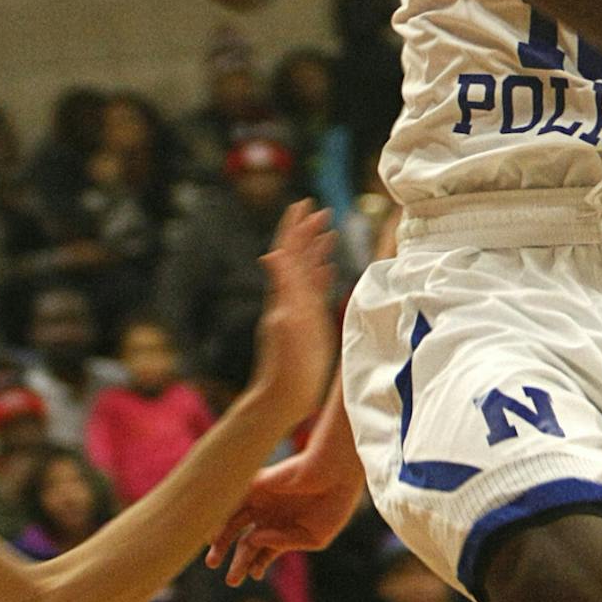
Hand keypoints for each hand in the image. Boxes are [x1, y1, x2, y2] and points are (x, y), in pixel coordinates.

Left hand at [206, 444, 356, 584]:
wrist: (339, 473)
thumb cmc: (334, 504)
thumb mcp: (314, 537)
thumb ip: (284, 543)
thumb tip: (254, 539)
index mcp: (286, 527)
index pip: (263, 550)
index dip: (256, 564)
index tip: (254, 575)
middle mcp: (270, 514)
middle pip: (245, 540)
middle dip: (238, 562)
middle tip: (231, 581)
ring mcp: (262, 499)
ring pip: (234, 522)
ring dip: (221, 541)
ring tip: (213, 562)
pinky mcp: (256, 484)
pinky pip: (232, 499)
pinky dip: (220, 515)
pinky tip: (213, 534)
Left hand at [249, 202, 337, 433]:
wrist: (283, 397)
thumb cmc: (289, 364)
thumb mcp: (289, 323)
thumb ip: (284, 287)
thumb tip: (272, 252)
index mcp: (286, 294)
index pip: (288, 251)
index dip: (295, 227)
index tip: (304, 204)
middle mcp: (290, 298)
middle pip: (298, 257)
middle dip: (309, 233)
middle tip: (323, 212)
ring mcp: (298, 311)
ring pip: (307, 272)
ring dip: (316, 251)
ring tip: (329, 234)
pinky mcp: (307, 324)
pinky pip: (314, 292)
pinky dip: (321, 276)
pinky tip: (329, 271)